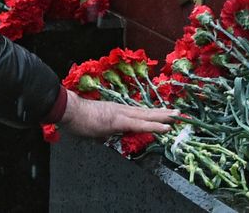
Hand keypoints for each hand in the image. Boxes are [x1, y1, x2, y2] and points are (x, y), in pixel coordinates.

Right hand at [58, 89, 178, 137]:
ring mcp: (122, 114)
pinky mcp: (119, 121)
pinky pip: (140, 125)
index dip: (152, 114)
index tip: (164, 114)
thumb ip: (102, 132)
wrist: (69, 110)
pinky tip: (165, 128)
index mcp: (116, 111)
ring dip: (164, 118)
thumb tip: (105, 138)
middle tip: (179, 114)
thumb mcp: (93, 128)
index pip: (138, 113)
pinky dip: (154, 126)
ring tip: (177, 117)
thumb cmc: (77, 118)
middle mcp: (122, 110)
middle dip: (163, 114)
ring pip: (147, 116)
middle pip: (146, 113)